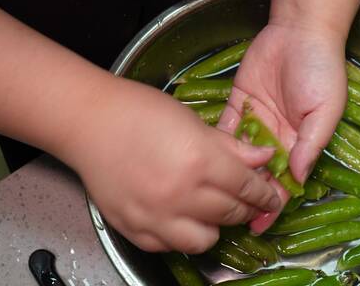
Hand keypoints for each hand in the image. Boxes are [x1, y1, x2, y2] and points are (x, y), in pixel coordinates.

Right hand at [69, 79, 280, 252]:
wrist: (89, 122)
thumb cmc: (140, 112)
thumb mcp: (193, 121)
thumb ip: (231, 146)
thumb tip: (264, 158)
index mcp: (200, 161)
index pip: (247, 187)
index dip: (264, 194)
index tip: (271, 197)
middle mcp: (180, 194)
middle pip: (231, 214)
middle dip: (248, 209)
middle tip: (249, 203)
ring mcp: (155, 216)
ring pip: (205, 240)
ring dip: (217, 227)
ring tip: (213, 212)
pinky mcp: (134, 229)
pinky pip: (170, 247)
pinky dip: (182, 235)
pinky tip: (182, 217)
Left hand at [217, 24, 347, 231]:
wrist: (299, 32)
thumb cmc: (321, 70)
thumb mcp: (325, 111)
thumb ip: (311, 145)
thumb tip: (296, 179)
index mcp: (299, 143)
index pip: (284, 182)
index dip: (272, 204)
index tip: (259, 224)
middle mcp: (276, 137)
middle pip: (258, 174)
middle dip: (246, 196)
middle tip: (228, 216)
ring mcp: (256, 121)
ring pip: (239, 156)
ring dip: (229, 175)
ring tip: (213, 195)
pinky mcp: (239, 103)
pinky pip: (226, 129)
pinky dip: (218, 145)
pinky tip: (207, 161)